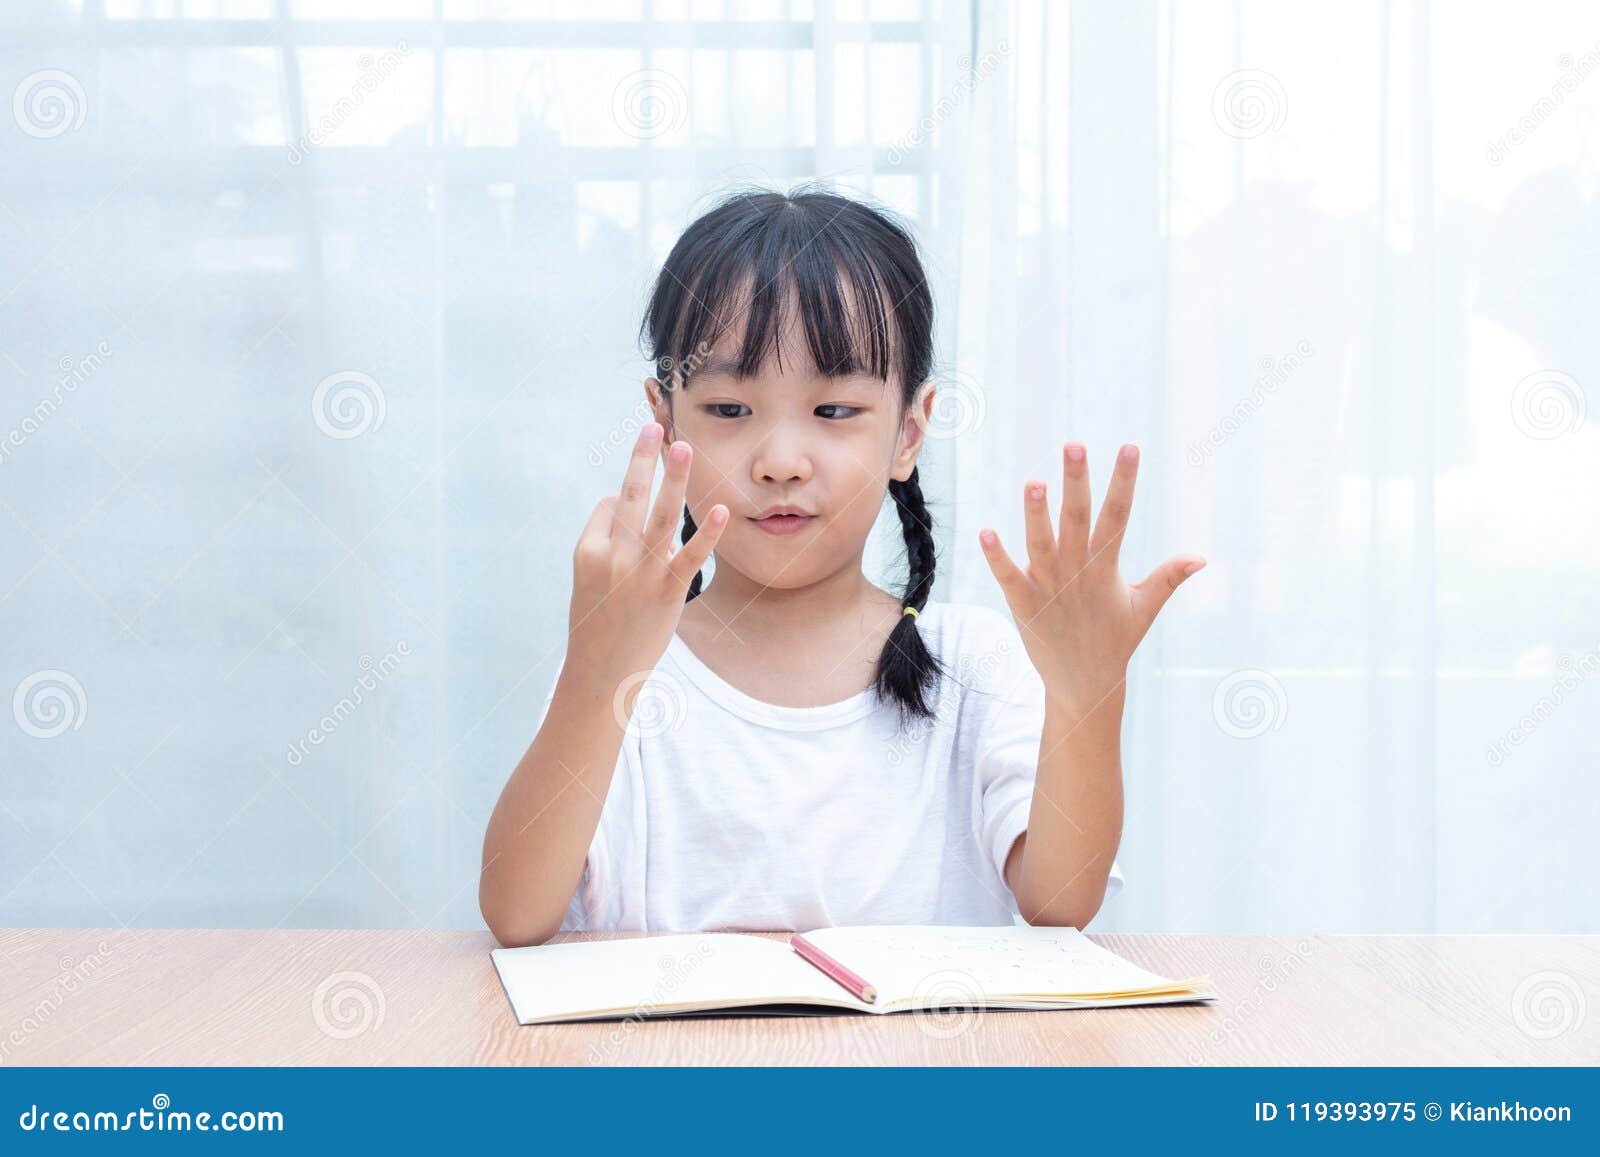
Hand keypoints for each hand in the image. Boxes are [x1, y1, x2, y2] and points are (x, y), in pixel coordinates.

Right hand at [567, 422, 726, 680]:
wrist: (600, 673)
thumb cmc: (598, 625)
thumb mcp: (590, 581)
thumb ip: (610, 545)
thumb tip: (639, 514)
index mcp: (587, 550)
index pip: (610, 506)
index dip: (623, 504)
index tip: (628, 513)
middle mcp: (612, 556)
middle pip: (631, 496)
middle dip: (643, 458)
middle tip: (655, 426)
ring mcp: (640, 574)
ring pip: (660, 516)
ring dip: (674, 478)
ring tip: (684, 448)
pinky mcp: (667, 592)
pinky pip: (689, 556)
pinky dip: (707, 533)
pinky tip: (720, 511)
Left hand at [978, 442, 1203, 713]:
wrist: (1084, 686)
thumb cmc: (1114, 640)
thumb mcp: (1143, 607)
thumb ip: (1168, 578)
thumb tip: (1201, 558)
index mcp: (1107, 567)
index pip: (1118, 516)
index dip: (1124, 482)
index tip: (1130, 447)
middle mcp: (1078, 572)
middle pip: (1078, 520)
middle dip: (1077, 482)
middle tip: (1074, 445)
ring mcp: (1050, 588)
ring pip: (1042, 544)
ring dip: (1037, 514)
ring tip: (1033, 481)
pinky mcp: (1024, 606)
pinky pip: (1009, 577)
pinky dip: (998, 558)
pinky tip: (986, 532)